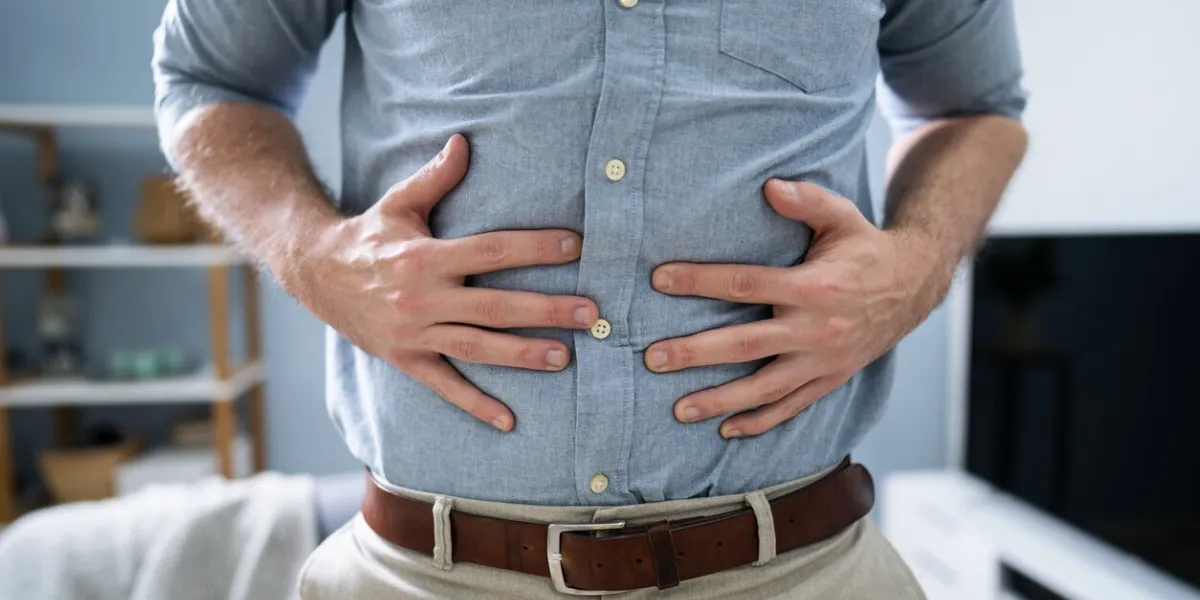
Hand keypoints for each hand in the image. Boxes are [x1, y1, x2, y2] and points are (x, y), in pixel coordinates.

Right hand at [293, 135, 598, 431]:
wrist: (313, 272)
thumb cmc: (368, 235)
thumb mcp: (398, 202)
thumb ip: (435, 177)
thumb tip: (464, 141)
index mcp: (424, 255)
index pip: (490, 250)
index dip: (534, 247)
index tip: (576, 246)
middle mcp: (420, 297)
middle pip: (494, 305)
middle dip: (546, 309)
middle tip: (591, 313)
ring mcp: (413, 332)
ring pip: (476, 347)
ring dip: (522, 354)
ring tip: (565, 357)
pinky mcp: (404, 359)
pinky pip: (444, 386)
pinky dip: (475, 405)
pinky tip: (509, 421)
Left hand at [645, 179, 947, 438]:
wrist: (914, 287)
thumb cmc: (864, 248)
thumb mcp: (842, 217)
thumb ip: (807, 200)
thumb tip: (769, 186)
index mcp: (813, 287)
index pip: (745, 284)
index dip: (699, 281)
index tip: (659, 279)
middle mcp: (816, 329)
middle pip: (745, 345)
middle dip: (696, 353)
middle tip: (653, 358)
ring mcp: (823, 361)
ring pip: (764, 388)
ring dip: (720, 401)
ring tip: (679, 409)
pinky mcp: (830, 379)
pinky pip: (791, 407)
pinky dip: (760, 422)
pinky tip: (727, 430)